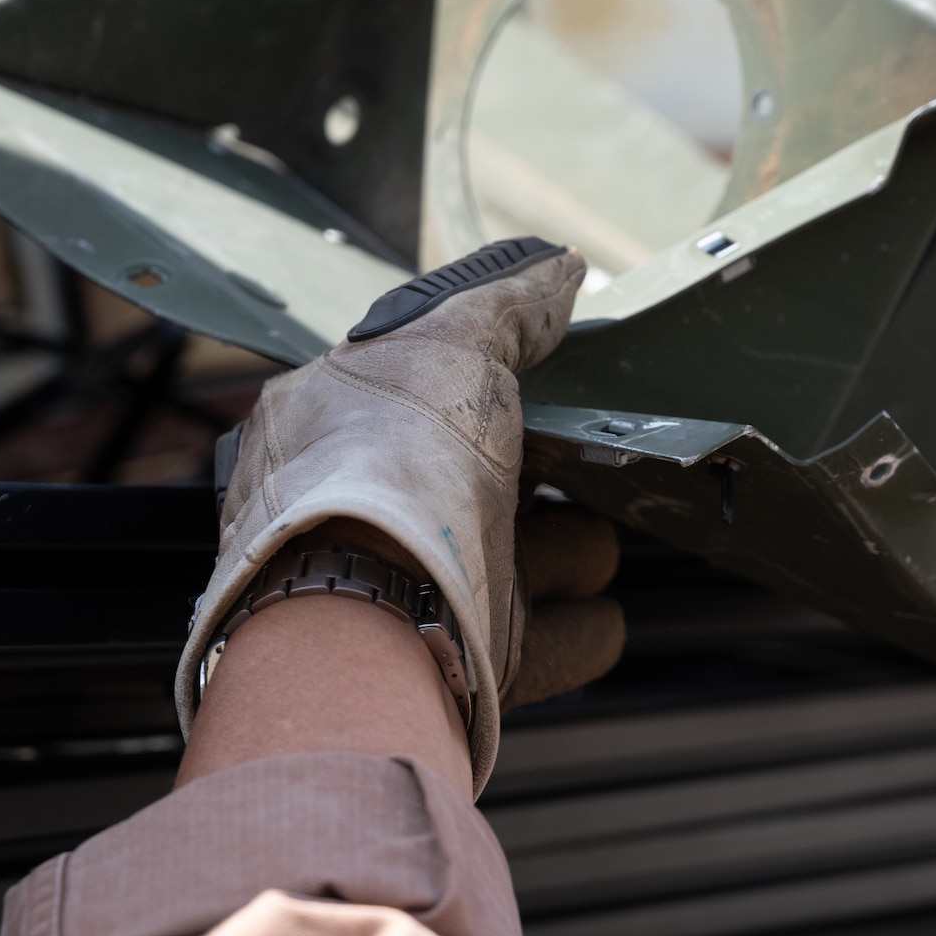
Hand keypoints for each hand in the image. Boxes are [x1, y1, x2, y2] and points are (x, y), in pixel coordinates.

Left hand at [177, 239, 610, 794]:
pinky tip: (600, 611)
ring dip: (570, 546)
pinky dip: (581, 627)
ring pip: (520, 560)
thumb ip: (504, 306)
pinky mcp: (470, 666)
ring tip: (596, 532)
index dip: (481, 378)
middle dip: (534, 467)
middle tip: (582, 449)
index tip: (543, 373)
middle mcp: (372, 515)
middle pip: (478, 481)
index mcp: (336, 430)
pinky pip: (550, 643)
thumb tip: (557, 269)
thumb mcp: (447, 345)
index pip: (421, 392)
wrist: (362, 623)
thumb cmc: (381, 471)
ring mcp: (422, 593)